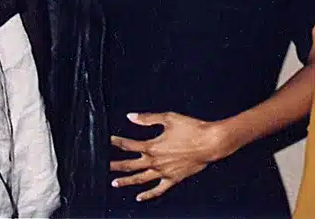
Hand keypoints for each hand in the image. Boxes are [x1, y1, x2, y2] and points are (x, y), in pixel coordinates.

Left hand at [109, 112, 232, 201]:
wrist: (210, 142)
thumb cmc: (191, 128)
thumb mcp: (168, 118)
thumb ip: (147, 118)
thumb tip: (130, 116)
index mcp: (152, 146)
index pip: (129, 145)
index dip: (117, 142)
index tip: (107, 140)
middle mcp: (155, 161)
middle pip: (130, 165)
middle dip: (116, 165)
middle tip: (104, 166)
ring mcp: (164, 172)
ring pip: (141, 179)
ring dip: (127, 181)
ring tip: (115, 183)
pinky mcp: (173, 179)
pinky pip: (158, 190)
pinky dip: (148, 194)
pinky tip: (139, 197)